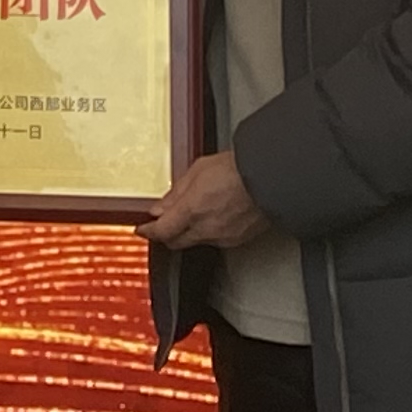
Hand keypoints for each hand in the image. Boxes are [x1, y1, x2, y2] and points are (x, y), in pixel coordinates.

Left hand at [143, 150, 262, 249]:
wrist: (269, 177)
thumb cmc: (237, 169)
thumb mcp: (198, 170)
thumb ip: (176, 192)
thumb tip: (161, 207)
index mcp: (192, 210)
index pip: (161, 231)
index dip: (148, 232)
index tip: (142, 230)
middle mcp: (206, 229)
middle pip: (176, 242)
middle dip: (167, 234)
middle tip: (164, 223)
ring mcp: (222, 237)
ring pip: (196, 241)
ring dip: (190, 230)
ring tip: (199, 209)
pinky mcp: (237, 240)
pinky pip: (216, 239)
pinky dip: (210, 231)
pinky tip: (216, 214)